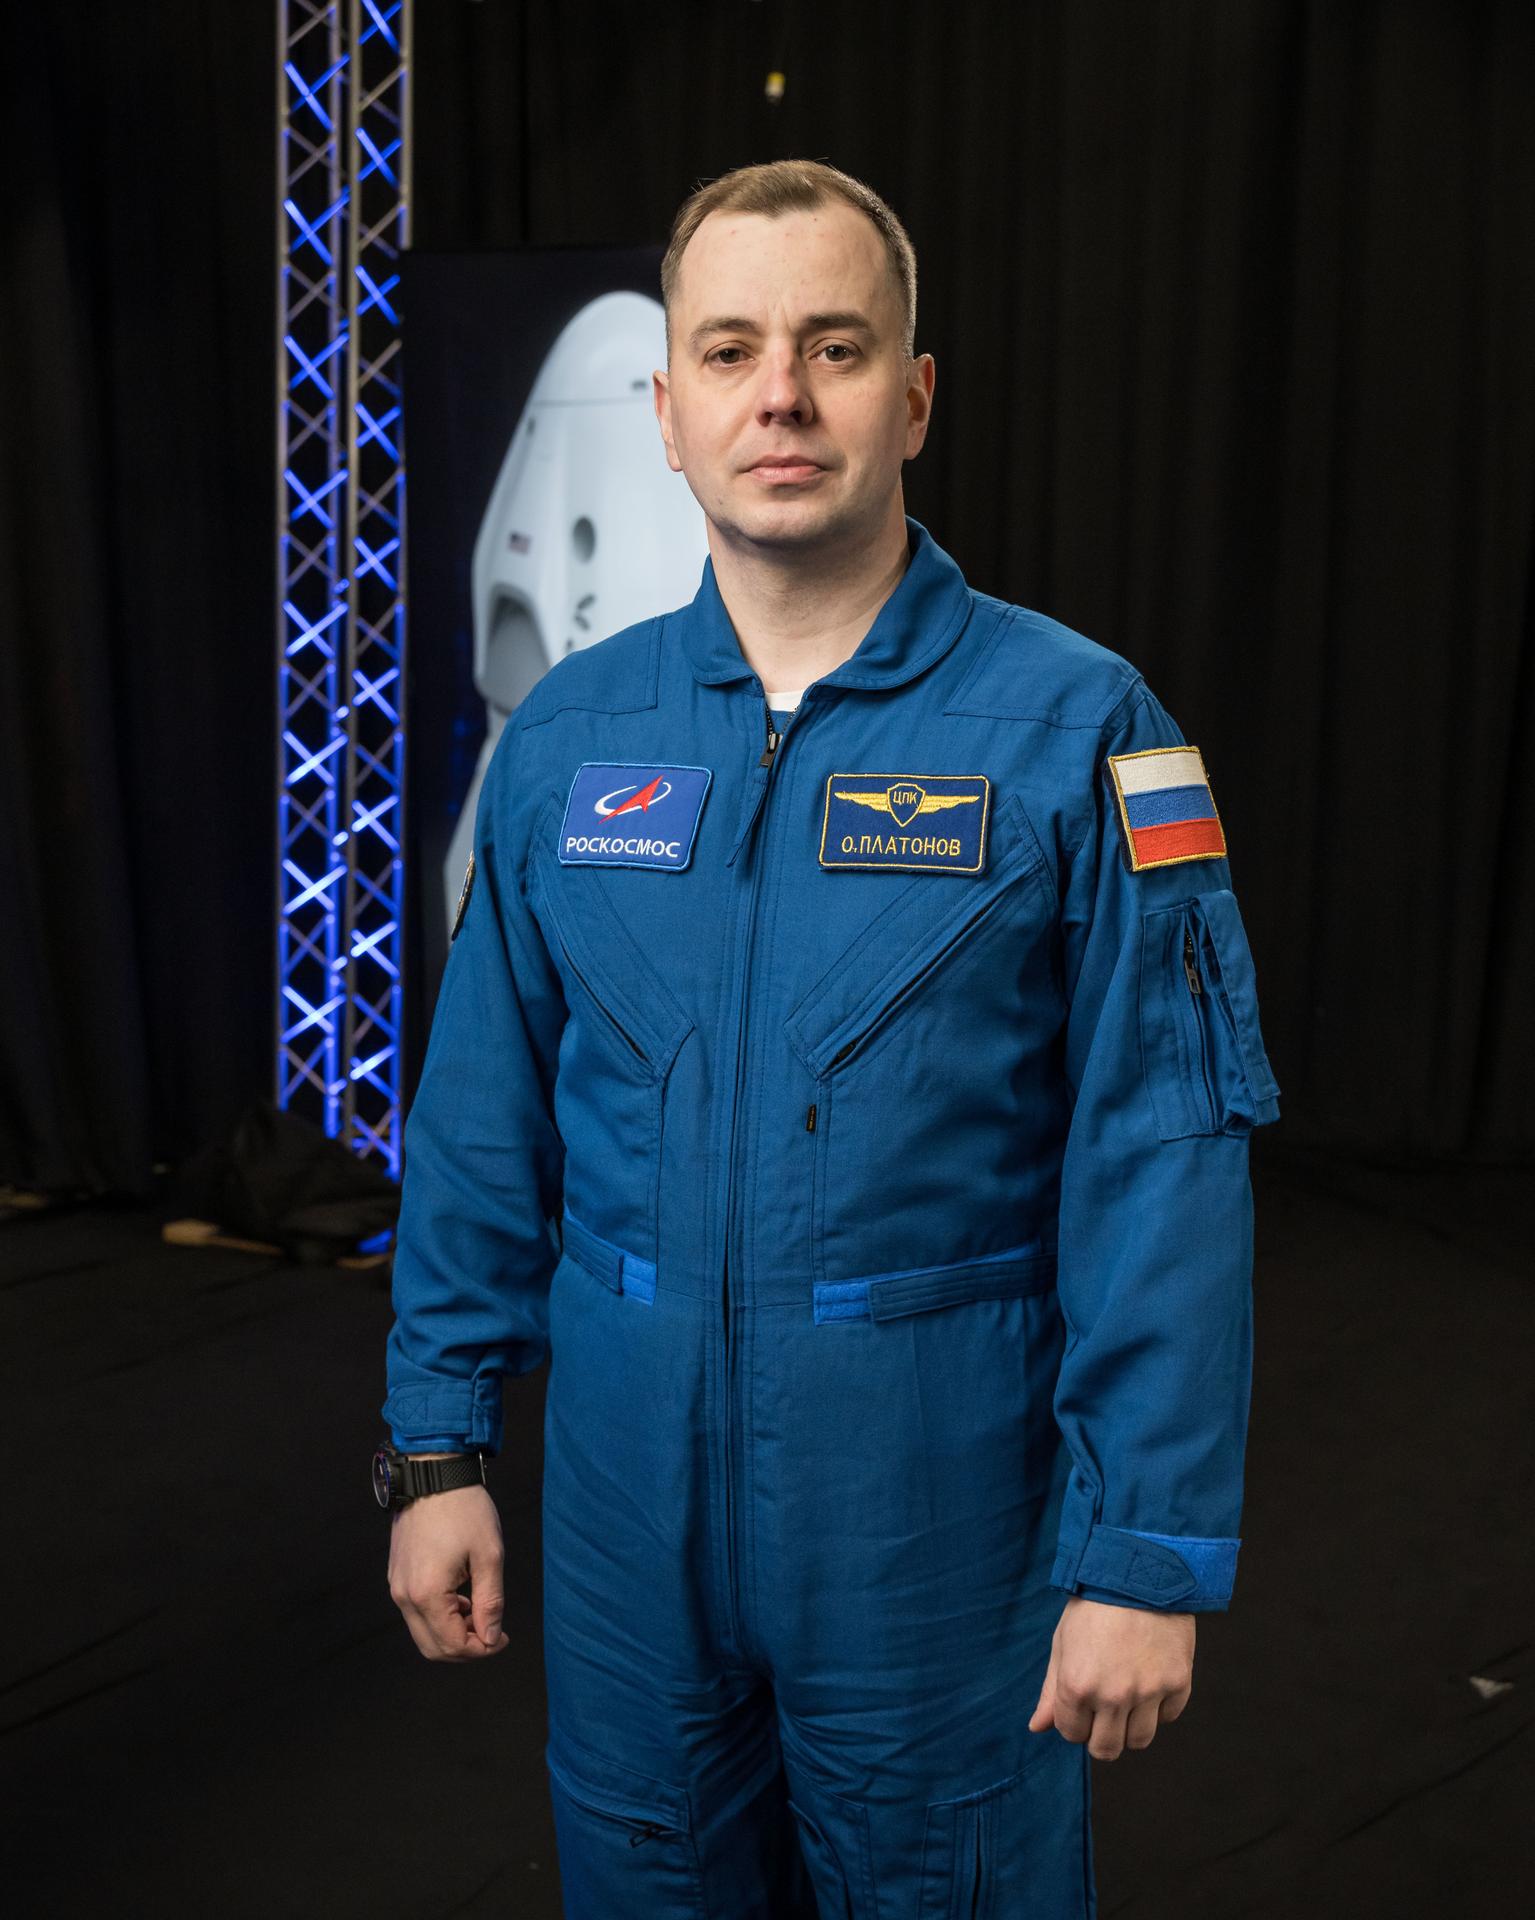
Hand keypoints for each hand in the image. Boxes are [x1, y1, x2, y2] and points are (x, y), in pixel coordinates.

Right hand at [386, 1475, 509, 1660]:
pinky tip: (461, 1597)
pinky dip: (439, 1617)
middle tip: (493, 1632)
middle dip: (466, 1648)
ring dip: (452, 1632)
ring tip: (479, 1609)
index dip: (482, 1650)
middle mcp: (405, 1596)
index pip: (453, 1645)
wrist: (433, 1474)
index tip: (504, 1638)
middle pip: (433, 1648)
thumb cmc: (465, 1509)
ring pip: (423, 1632)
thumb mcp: (489, 1555)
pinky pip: (416, 1612)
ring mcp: (397, 1586)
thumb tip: (491, 1638)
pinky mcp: (396, 1576)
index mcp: (427, 1594)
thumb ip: (490, 1602)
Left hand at [1027, 1596, 1193, 1758]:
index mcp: (1077, 1685)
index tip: (1081, 1701)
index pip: (1072, 1734)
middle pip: (1106, 1750)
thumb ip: (1051, 1690)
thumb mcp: (1063, 1642)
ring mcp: (1148, 1692)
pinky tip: (1151, 1678)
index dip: (1074, 1720)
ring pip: (1139, 1741)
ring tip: (1128, 1696)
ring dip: (1132, 1726)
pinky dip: (1160, 1707)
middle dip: (1101, 1735)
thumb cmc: (1094, 1605)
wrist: (1139, 1572)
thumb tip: (1038, 1727)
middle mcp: (1113, 1696)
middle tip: (1104, 1709)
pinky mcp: (1178, 1683)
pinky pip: (1168, 1717)